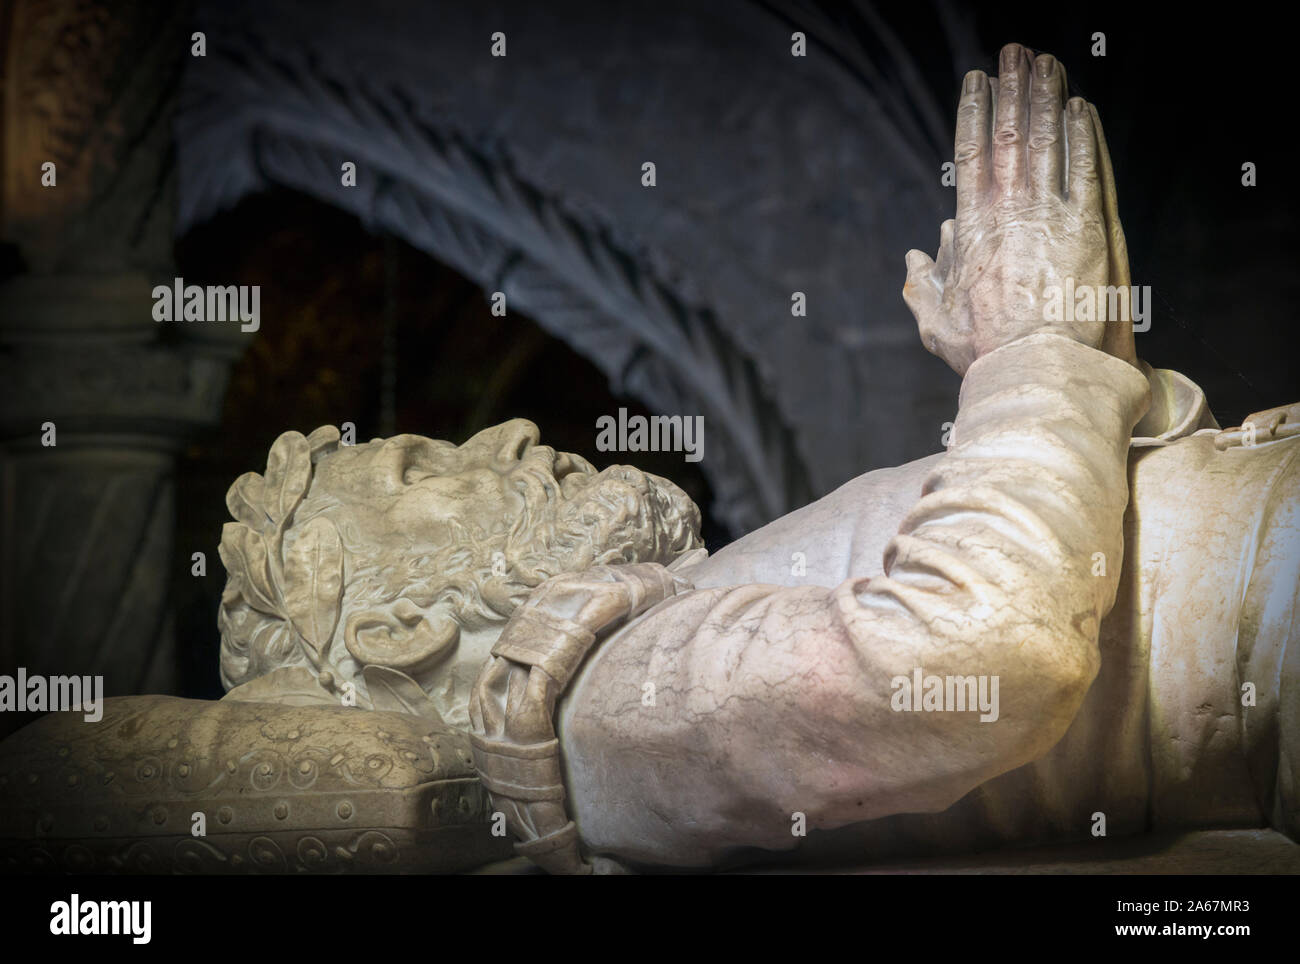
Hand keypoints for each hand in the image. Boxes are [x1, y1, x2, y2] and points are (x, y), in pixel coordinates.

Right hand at [904, 43, 1137, 374]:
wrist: (1045, 371)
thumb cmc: (989, 354)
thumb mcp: (938, 324)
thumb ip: (922, 286)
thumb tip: (914, 258)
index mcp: (972, 229)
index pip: (972, 154)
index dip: (975, 112)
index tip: (976, 82)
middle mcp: (1013, 211)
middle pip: (1014, 134)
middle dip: (1014, 89)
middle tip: (1015, 53)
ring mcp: (1056, 214)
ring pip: (1052, 140)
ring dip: (1049, 97)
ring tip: (1048, 63)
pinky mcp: (1095, 226)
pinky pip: (1090, 167)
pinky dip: (1086, 135)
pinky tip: (1083, 108)